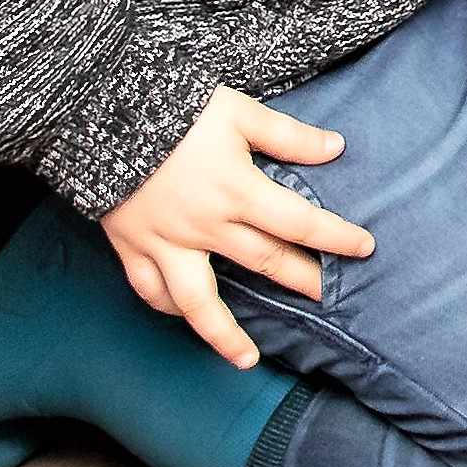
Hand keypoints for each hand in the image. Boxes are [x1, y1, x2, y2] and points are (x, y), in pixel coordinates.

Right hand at [99, 86, 373, 369]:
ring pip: (199, 301)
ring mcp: (166, 242)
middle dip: (301, 280)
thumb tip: (335, 147)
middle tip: (332, 299)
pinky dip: (168, 308)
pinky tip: (186, 318)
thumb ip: (288, 135)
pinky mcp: (132, 247)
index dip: (335, 237)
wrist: (101, 113)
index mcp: (237, 190)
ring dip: (224, 333)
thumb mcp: (240, 111)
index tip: (365, 249)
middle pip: (263, 261)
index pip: (299, 222)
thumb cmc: (177, 108)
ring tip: (246, 359)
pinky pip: (150, 290)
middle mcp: (205, 226)